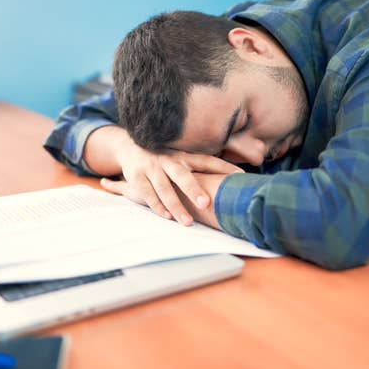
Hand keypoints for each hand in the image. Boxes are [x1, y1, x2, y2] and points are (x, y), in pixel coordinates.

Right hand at [99, 142, 241, 224]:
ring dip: (177, 206)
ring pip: (165, 189)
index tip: (241, 176)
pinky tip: (167, 216)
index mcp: (184, 156)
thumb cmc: (164, 158)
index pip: (207, 161)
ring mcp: (152, 168)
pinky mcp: (137, 176)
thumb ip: (200, 169)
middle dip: (194, 190)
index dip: (224, 167)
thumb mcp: (181, 158)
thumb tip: (231, 180)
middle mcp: (169, 160)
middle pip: (183, 176)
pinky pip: (148, 193)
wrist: (128, 145)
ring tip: (188, 222)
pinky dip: (157, 206)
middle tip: (206, 203)